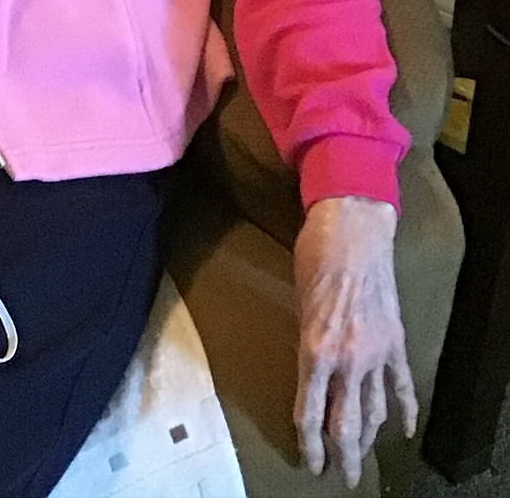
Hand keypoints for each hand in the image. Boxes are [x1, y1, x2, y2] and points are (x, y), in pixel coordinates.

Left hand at [293, 196, 416, 488]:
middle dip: (343, 456)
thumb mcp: (298, 305)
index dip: (309, 445)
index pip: (310, 414)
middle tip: (342, 476)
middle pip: (346, 424)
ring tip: (363, 459)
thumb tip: (309, 374)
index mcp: (314, 350)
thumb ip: (305, 344)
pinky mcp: (396, 343)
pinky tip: (404, 428)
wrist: (353, 230)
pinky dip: (405, 410)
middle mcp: (347, 359)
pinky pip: (402, 386)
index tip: (308, 461)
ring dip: (369, 440)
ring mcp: (376, 353)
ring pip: (375, 412)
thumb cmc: (315, 257)